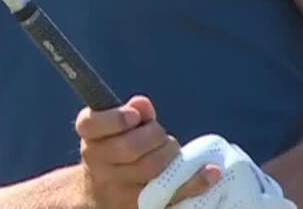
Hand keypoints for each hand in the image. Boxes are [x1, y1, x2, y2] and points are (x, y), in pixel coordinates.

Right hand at [74, 95, 220, 207]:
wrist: (101, 197)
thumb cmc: (115, 154)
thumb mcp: (114, 131)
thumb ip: (130, 114)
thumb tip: (142, 105)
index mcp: (90, 141)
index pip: (93, 125)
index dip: (116, 119)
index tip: (135, 116)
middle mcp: (98, 168)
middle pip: (129, 148)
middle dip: (153, 135)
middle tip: (160, 135)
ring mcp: (120, 192)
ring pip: (150, 171)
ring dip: (170, 155)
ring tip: (172, 151)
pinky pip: (173, 198)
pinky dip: (195, 183)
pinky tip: (211, 172)